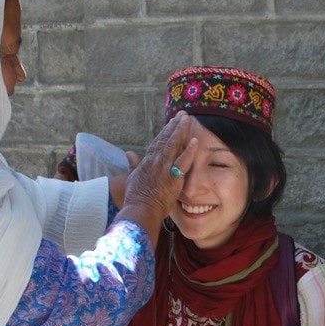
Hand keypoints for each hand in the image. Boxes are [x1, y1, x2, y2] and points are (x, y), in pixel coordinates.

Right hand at [116, 112, 196, 241]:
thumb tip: (128, 153)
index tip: (171, 123)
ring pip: (173, 145)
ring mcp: (164, 168)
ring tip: (187, 119)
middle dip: (174, 126)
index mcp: (146, 162)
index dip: (165, 132)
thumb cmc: (136, 198)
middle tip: (182, 115)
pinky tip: (195, 141)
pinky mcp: (173, 177)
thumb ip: (132, 165)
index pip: (157, 143)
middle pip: (166, 139)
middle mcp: (155, 161)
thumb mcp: (131, 179)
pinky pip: (183, 162)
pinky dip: (189, 151)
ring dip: (180, 131)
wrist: (140, 211)